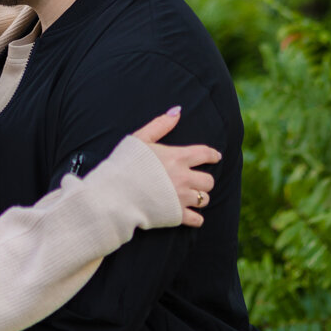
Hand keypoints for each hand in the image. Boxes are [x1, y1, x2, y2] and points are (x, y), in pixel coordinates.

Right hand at [132, 106, 219, 227]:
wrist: (114, 194)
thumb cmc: (124, 164)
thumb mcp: (140, 139)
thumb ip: (160, 125)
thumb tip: (177, 111)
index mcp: (177, 158)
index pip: (205, 154)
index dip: (213, 155)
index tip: (215, 157)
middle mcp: (184, 178)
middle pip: (209, 180)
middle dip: (204, 180)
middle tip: (197, 180)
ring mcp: (181, 198)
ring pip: (204, 199)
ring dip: (200, 197)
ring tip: (192, 197)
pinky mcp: (176, 215)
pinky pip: (196, 219)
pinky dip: (196, 218)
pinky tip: (193, 216)